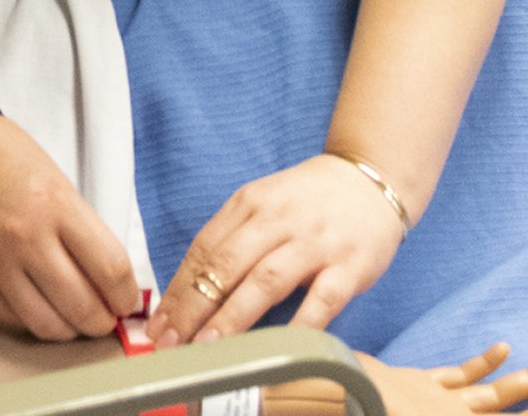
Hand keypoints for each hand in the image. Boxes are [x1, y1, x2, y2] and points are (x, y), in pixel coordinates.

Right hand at [0, 116, 140, 340]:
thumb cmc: (10, 160)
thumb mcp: (61, 185)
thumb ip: (85, 233)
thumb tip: (111, 282)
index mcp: (57, 206)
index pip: (110, 268)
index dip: (127, 295)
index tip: (128, 301)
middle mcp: (26, 237)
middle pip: (82, 306)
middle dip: (103, 322)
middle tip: (107, 318)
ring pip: (46, 325)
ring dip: (70, 331)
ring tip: (76, 319)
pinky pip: (12, 320)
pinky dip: (34, 323)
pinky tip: (43, 309)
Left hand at [149, 154, 408, 345]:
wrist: (369, 179)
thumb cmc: (309, 201)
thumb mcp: (263, 204)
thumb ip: (231, 239)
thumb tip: (187, 292)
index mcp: (250, 203)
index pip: (203, 249)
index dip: (177, 290)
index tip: (158, 324)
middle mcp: (279, 219)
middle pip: (226, 265)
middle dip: (193, 307)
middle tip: (171, 342)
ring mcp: (315, 242)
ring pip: (266, 281)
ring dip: (233, 317)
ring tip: (208, 347)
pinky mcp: (350, 265)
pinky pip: (321, 300)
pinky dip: (298, 326)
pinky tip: (277, 349)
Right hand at [357, 344, 527, 415]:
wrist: (318, 393)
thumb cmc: (363, 410)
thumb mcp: (409, 409)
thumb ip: (457, 392)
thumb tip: (497, 381)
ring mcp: (438, 409)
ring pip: (495, 397)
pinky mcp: (418, 390)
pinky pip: (458, 379)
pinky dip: (483, 366)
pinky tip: (503, 349)